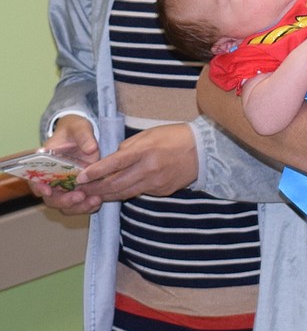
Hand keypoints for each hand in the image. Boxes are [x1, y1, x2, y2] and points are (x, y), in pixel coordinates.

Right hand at [31, 115, 102, 215]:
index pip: (34, 179)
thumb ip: (84, 135)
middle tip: (80, 196)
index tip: (47, 191)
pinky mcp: (78, 190)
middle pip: (51, 198)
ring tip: (95, 201)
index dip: (38, 187)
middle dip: (64, 201)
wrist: (83, 137)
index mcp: (44, 163)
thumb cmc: (75, 130)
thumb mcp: (79, 127)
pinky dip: (88, 207)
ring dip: (78, 207)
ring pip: (65, 206)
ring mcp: (65, 187)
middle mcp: (52, 179)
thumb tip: (91, 148)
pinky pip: (79, 205)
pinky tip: (98, 201)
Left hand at [73, 124, 198, 202]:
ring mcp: (156, 183)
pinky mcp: (162, 192)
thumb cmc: (173, 137)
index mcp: (144, 151)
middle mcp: (149, 169)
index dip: (96, 172)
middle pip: (116, 184)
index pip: (114, 164)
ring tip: (93, 195)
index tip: (81, 178)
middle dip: (96, 188)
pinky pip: (139, 193)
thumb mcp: (147, 135)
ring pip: (125, 193)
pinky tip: (117, 191)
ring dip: (107, 195)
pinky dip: (126, 192)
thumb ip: (127, 148)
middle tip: (81, 191)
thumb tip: (111, 160)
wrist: (202, 151)